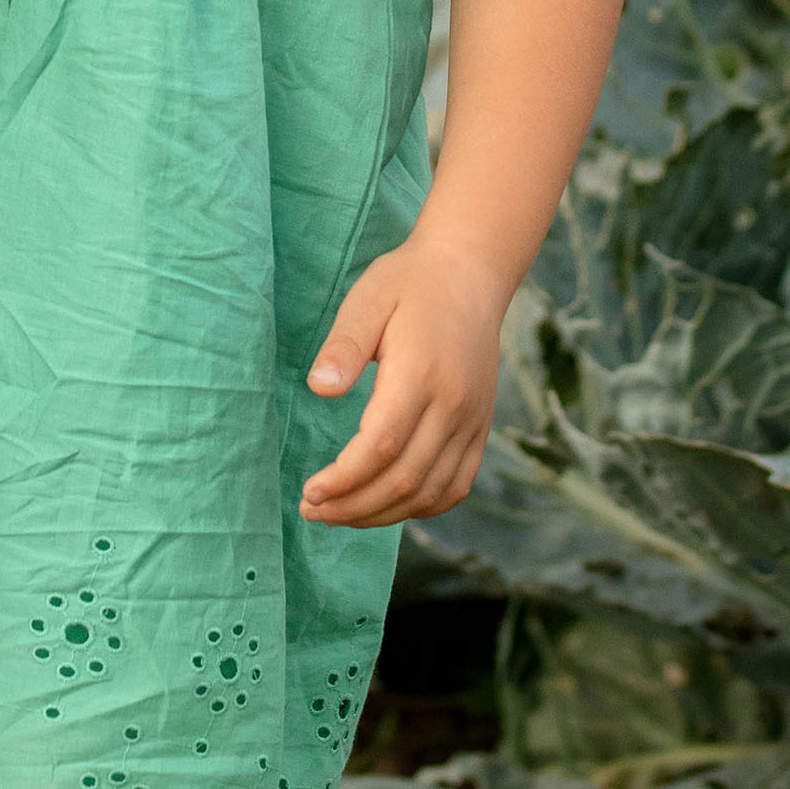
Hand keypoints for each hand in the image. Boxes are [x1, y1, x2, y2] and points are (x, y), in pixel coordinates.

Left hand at [298, 238, 504, 528]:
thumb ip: (344, 345)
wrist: (470, 274)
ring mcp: (472, 421)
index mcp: (421, 374)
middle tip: (311, 511)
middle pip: (404, 480)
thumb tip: (319, 389)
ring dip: (383, 514)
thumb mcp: (368, 298)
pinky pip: (456, 486)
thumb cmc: (409, 283)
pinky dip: (421, 507)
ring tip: (339, 514)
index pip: (380, 447)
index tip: (309, 493)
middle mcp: (454, 406)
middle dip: (353, 507)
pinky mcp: (480, 428)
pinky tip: (386, 506)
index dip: (344, 480)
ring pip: (431, 492)